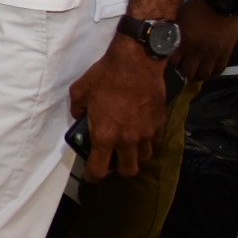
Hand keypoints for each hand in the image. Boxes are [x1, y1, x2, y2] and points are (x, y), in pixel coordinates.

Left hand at [68, 34, 169, 178]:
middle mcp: (127, 139)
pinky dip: (149, 143)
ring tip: (128, 147)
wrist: (136, 62)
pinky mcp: (159, 123)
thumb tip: (80, 116)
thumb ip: (77, 109)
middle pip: (129, 170)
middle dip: (119, 169)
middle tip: (112, 161)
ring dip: (136, 156)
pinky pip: (156, 142)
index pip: (99, 169)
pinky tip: (142, 134)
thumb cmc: (105, 75)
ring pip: (145, 158)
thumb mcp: (79, 92)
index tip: (92, 173)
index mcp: (104, 135)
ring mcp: (146, 133)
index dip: (94, 175)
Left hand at [170, 0, 237, 81]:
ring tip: (194, 72)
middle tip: (180, 71)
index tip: (167, 65)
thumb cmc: (197, 8)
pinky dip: (212, 73)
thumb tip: (168, 40)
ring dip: (197, 76)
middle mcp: (197, 51)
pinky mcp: (226, 53)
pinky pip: (219, 70)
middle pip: (188, 73)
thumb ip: (175, 33)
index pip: (172, 62)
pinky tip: (208, 71)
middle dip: (182, 74)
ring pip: (204, 75)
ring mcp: (213, 54)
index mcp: (183, 41)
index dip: (168, 65)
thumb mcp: (179, 19)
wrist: (222, 3)